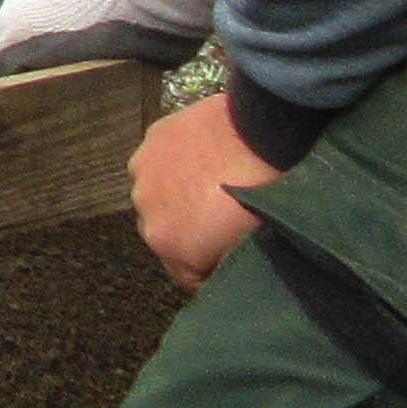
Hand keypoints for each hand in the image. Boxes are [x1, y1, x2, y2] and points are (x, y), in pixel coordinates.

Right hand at [129, 87, 279, 290]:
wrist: (262, 133)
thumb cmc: (262, 193)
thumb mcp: (248, 244)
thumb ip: (224, 261)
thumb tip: (222, 261)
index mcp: (169, 245)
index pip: (186, 274)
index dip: (209, 266)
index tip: (227, 257)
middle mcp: (146, 212)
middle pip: (167, 231)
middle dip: (189, 229)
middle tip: (221, 216)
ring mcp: (145, 172)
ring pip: (159, 194)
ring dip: (177, 194)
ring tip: (211, 181)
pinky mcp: (152, 138)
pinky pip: (160, 161)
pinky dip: (175, 162)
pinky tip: (203, 156)